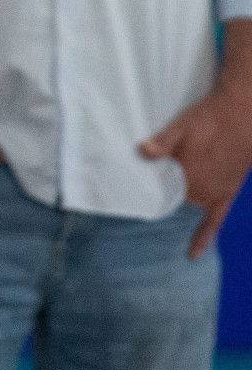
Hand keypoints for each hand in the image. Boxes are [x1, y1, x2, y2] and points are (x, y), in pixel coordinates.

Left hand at [140, 88, 251, 258]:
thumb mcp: (181, 126)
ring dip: (177, 206)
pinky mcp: (228, 193)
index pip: (157, 190)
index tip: (129, 195)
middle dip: (160, 192)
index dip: (145, 189)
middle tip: (143, 192)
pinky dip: (203, 237)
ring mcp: (215, 193)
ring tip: (156, 214)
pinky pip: (214, 221)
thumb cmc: (211, 118)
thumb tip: (142, 152)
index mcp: (186, 174)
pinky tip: (193, 254)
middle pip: (171, 197)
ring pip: (188, 205)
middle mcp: (200, 189)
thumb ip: (163, 142)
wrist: (245, 115)